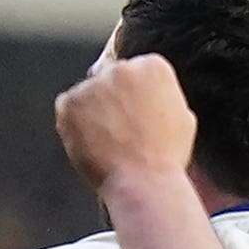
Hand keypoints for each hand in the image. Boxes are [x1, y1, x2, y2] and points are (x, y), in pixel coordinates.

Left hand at [54, 46, 196, 193]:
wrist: (143, 182)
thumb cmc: (166, 157)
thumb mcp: (181, 116)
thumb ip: (162, 95)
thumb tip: (149, 92)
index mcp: (153, 66)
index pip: (135, 70)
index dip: (133, 96)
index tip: (134, 115)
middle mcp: (122, 68)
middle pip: (108, 76)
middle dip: (110, 98)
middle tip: (117, 129)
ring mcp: (94, 84)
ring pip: (87, 93)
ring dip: (91, 111)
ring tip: (106, 142)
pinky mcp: (70, 102)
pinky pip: (67, 108)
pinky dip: (73, 124)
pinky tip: (90, 143)